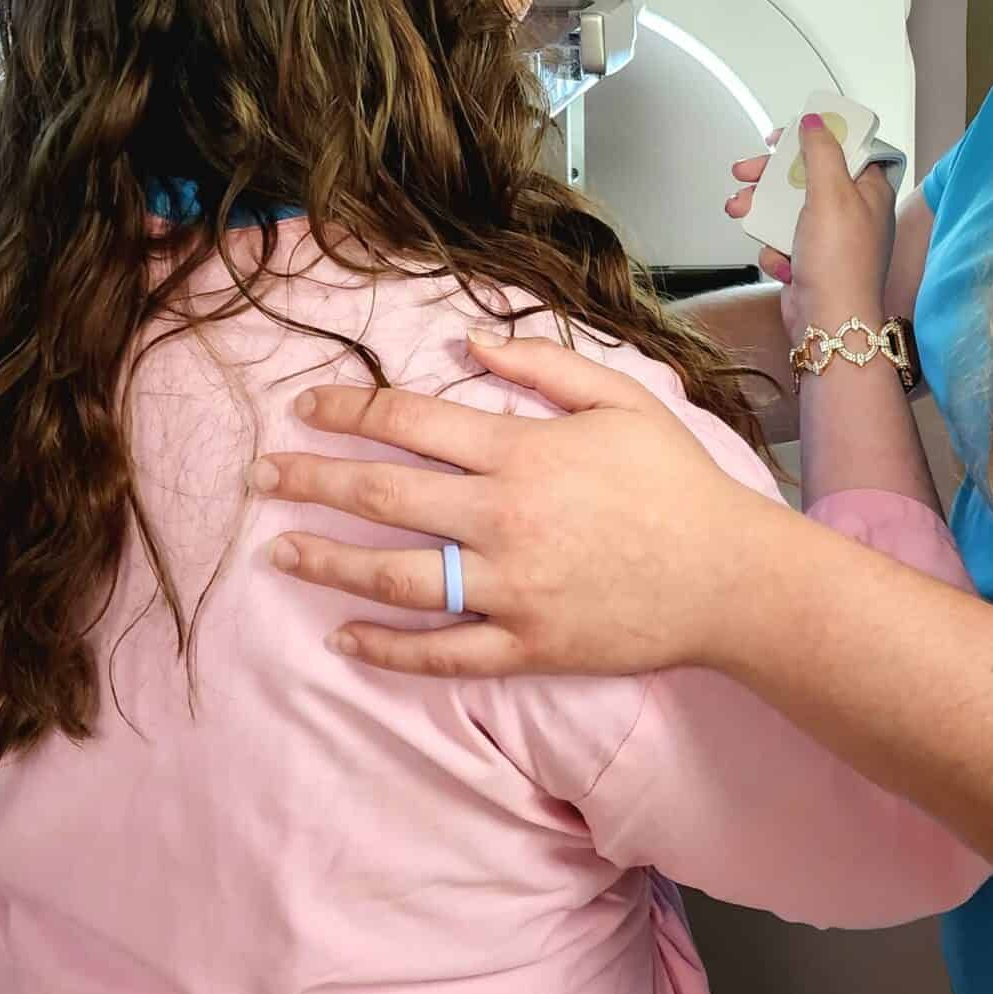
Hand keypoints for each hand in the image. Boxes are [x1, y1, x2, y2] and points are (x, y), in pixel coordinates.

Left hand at [255, 334, 793, 676]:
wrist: (730, 576)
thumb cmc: (677, 482)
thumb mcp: (619, 398)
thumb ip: (539, 364)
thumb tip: (465, 340)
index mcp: (521, 452)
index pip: (409, 422)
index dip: (346, 412)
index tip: (302, 411)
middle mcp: (502, 519)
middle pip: (384, 495)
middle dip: (312, 482)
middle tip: (262, 477)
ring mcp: (510, 589)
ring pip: (395, 577)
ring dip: (328, 563)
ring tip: (280, 554)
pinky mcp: (525, 646)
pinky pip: (440, 653)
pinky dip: (386, 647)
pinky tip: (344, 638)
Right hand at [725, 113, 898, 334]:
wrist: (828, 323)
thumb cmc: (840, 263)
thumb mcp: (830, 193)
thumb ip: (821, 152)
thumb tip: (814, 121)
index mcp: (868, 189)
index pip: (841, 148)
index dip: (811, 138)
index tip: (781, 138)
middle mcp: (852, 211)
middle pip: (805, 176)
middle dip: (771, 175)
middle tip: (746, 171)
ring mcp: (829, 237)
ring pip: (787, 208)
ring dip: (761, 209)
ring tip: (739, 209)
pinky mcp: (809, 260)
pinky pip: (782, 240)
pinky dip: (773, 247)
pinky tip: (777, 259)